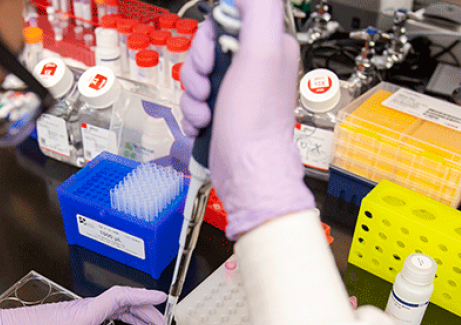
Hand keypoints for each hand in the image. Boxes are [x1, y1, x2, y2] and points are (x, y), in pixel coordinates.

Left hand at [0, 286, 165, 324]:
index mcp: (80, 317)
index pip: (119, 298)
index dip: (143, 296)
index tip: (162, 298)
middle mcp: (79, 310)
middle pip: (120, 300)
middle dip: (145, 307)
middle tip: (163, 322)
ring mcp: (73, 311)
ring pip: (110, 304)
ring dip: (132, 310)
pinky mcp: (66, 316)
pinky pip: (99, 309)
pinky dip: (118, 313)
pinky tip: (121, 324)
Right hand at [180, 0, 315, 238]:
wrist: (246, 172)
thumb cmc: (255, 123)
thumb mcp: (261, 52)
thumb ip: (257, 11)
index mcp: (268, 46)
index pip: (225, 20)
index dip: (209, 39)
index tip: (211, 58)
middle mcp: (254, 66)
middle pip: (205, 48)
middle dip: (196, 70)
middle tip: (206, 86)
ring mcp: (236, 91)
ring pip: (196, 76)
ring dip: (192, 96)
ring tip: (206, 112)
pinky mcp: (222, 113)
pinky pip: (194, 101)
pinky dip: (192, 114)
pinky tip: (203, 124)